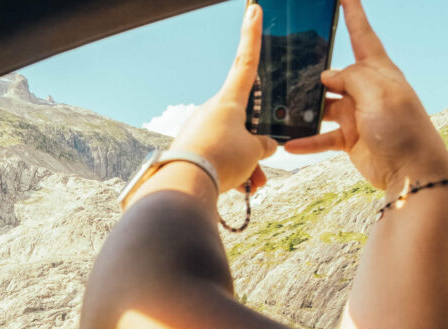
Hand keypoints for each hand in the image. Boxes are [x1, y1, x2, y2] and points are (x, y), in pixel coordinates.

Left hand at [171, 3, 276, 193]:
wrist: (183, 185)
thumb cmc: (221, 160)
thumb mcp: (253, 153)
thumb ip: (262, 146)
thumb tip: (264, 147)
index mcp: (230, 100)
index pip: (246, 61)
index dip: (252, 35)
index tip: (253, 10)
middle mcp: (212, 111)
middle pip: (244, 121)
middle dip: (256, 147)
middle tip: (260, 170)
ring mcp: (200, 129)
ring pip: (232, 143)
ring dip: (247, 166)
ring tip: (253, 186)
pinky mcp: (191, 149)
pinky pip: (218, 157)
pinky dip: (232, 172)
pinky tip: (239, 190)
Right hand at [285, 0, 447, 191]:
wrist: (411, 169)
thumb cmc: (401, 127)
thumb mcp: (378, 93)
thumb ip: (351, 77)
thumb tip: (326, 75)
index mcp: (378, 71)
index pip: (362, 35)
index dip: (352, 14)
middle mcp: (365, 90)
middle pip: (333, 74)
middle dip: (312, 72)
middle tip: (288, 68)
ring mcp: (355, 114)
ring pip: (322, 106)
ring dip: (303, 111)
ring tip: (281, 110)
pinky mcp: (348, 137)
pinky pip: (321, 137)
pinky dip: (306, 141)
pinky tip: (289, 144)